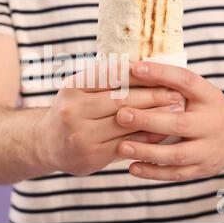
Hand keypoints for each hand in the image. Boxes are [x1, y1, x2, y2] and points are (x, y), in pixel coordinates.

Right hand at [36, 67, 183, 176]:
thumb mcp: (78, 89)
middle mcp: (73, 110)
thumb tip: (146, 66)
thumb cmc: (72, 111)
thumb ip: (104, 79)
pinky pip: (126, 144)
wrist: (47, 144)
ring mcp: (81, 135)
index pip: (111, 76)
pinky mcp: (91, 156)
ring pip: (126, 123)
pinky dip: (147, 137)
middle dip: (153, 95)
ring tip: (176, 110)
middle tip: (177, 92)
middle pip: (121, 100)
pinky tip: (162, 131)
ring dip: (155, 116)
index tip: (162, 73)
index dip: (140, 75)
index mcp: (72, 88)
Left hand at [115, 61, 223, 180]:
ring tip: (122, 147)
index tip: (135, 69)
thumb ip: (170, 83)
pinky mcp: (202, 170)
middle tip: (122, 116)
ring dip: (147, 151)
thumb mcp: (197, 92)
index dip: (161, 74)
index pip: (186, 81)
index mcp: (209, 97)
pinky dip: (153, 172)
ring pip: (177, 154)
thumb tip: (133, 68)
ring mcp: (208, 150)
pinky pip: (176, 174)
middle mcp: (212, 123)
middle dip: (149, 121)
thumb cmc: (205, 108)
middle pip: (180, 124)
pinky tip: (133, 168)